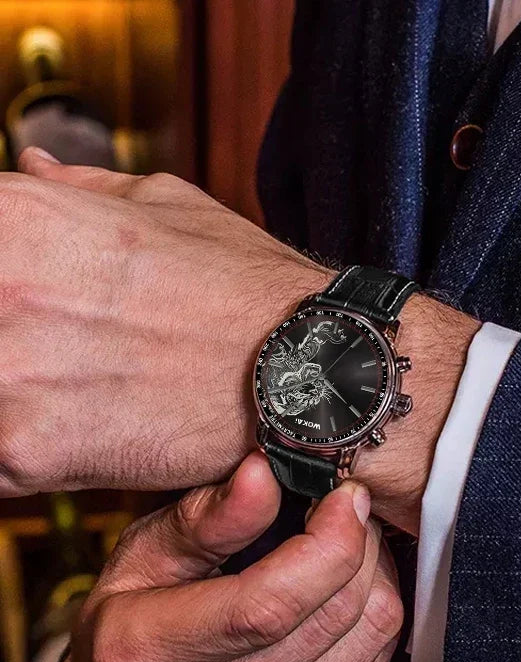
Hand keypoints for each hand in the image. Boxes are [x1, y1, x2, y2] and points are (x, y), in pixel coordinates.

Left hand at [3, 149, 479, 532]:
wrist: (307, 372)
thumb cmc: (247, 291)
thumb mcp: (168, 208)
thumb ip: (81, 189)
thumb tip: (31, 165)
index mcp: (16, 217)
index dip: (2, 285)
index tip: (23, 303)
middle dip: (9, 337)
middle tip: (57, 345)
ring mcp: (5, 375)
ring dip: (12, 391)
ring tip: (66, 386)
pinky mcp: (25, 452)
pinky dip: (16, 449)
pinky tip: (71, 429)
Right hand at [51, 451, 402, 661]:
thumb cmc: (130, 632)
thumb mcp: (142, 558)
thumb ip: (205, 518)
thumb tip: (263, 473)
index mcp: (147, 659)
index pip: (271, 602)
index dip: (329, 539)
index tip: (344, 497)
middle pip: (333, 614)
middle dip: (358, 544)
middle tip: (344, 513)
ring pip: (370, 636)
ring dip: (372, 575)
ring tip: (342, 552)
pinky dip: (374, 619)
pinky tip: (343, 598)